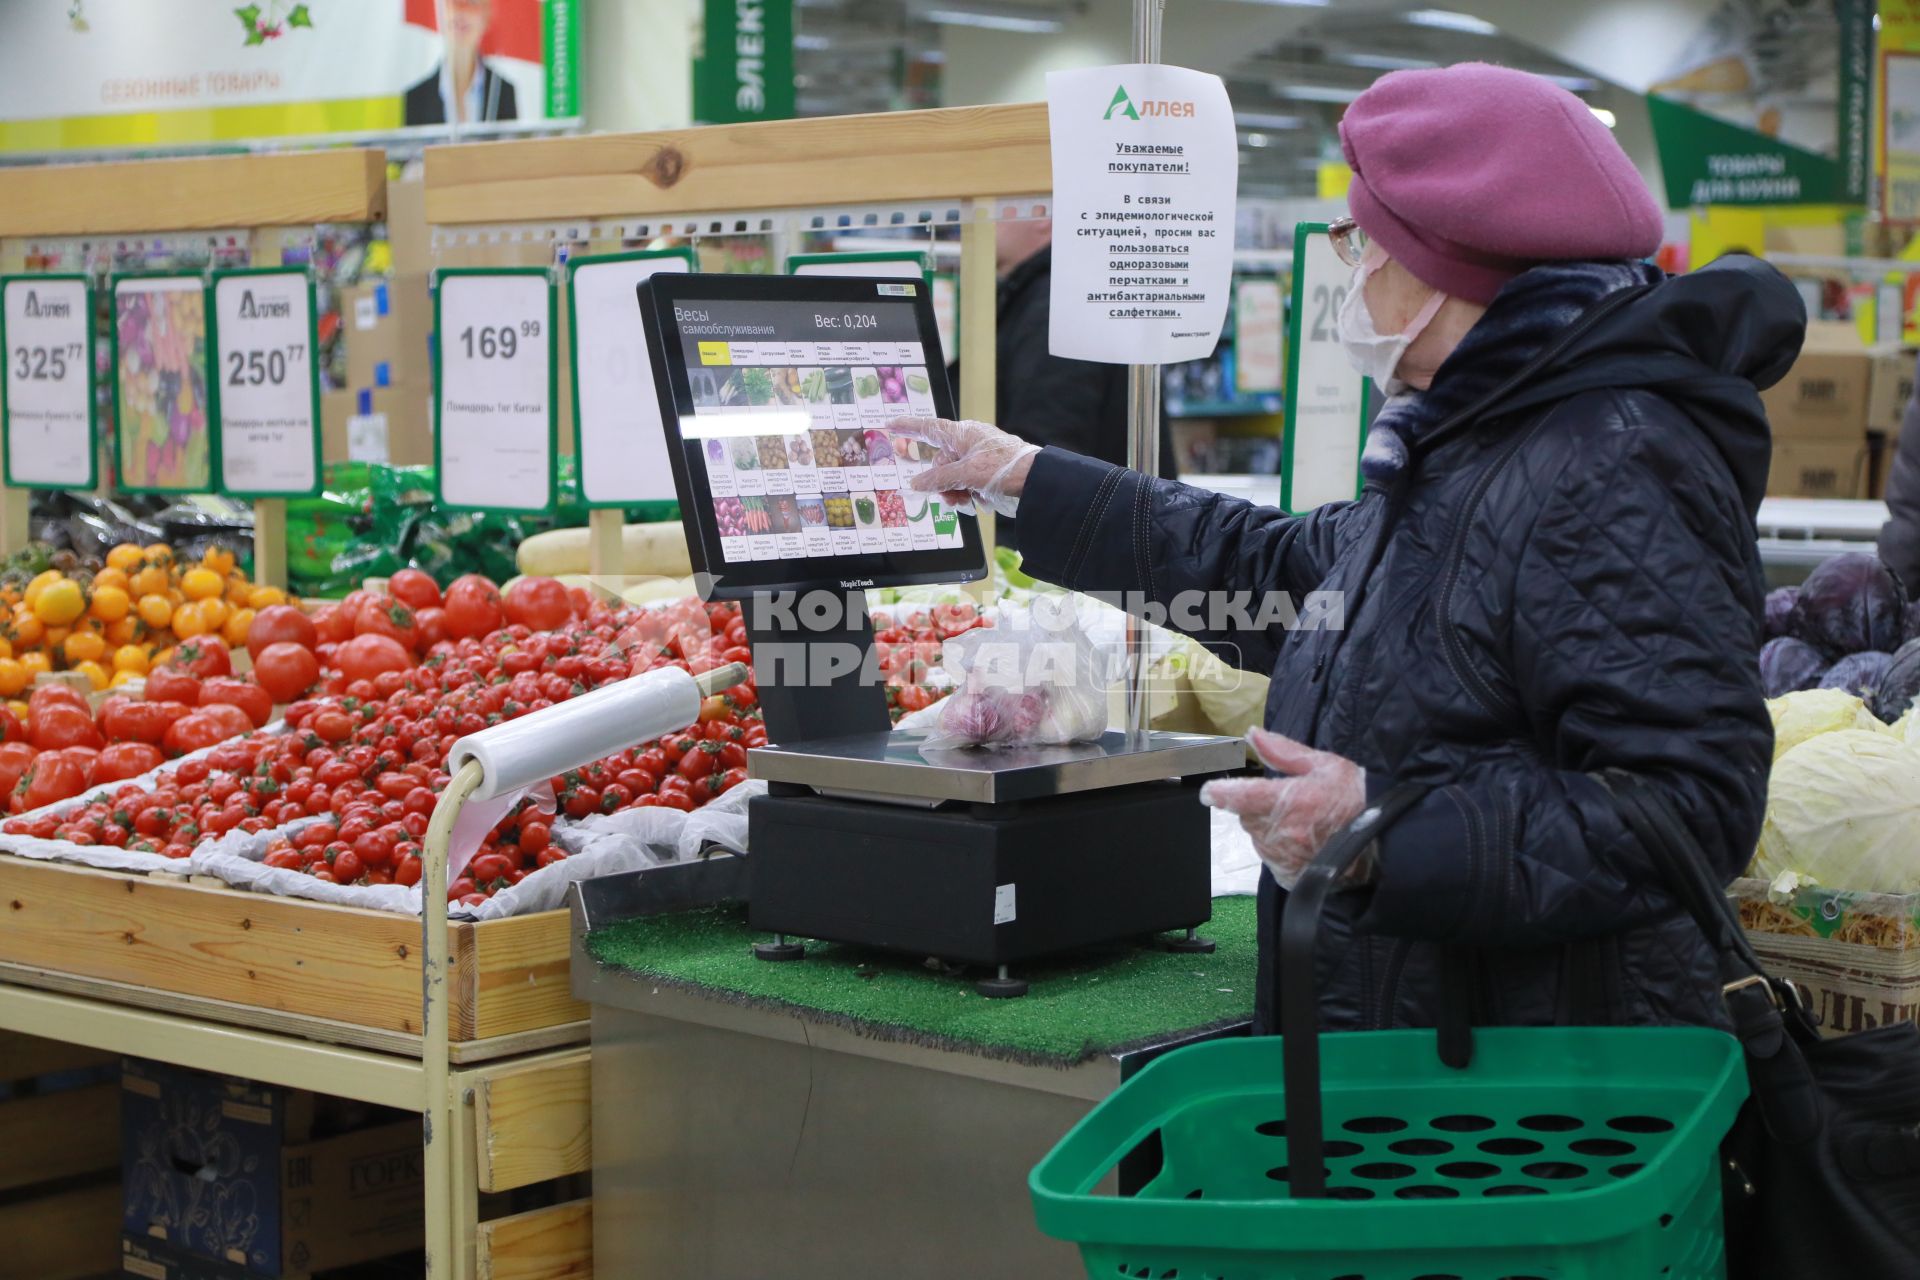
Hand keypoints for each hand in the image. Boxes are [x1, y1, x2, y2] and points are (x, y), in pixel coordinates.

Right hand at [887, 417, 1039, 517]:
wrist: (1035, 482)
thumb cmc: (1004, 467)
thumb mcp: (966, 473)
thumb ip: (939, 478)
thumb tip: (916, 484)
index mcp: (962, 434)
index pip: (928, 428)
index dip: (908, 427)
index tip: (889, 425)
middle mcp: (967, 445)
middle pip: (939, 463)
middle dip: (941, 482)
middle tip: (950, 496)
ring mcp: (976, 460)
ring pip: (951, 477)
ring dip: (953, 492)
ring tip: (965, 501)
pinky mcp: (984, 475)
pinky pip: (964, 484)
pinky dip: (965, 495)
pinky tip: (974, 502)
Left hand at [1199, 727, 1367, 888]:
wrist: (1384, 842)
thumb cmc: (1355, 799)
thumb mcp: (1324, 765)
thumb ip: (1283, 752)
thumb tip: (1253, 735)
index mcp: (1288, 801)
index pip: (1240, 796)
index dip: (1221, 793)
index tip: (1209, 792)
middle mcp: (1281, 833)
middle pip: (1247, 817)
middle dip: (1258, 807)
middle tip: (1290, 801)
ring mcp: (1284, 858)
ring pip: (1258, 838)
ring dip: (1270, 829)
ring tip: (1303, 823)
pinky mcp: (1289, 876)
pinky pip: (1272, 859)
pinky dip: (1281, 849)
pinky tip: (1305, 842)